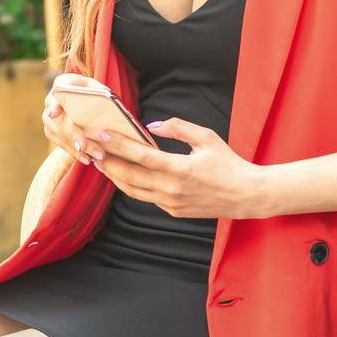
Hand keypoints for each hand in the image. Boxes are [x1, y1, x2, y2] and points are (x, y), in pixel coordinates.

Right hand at [41, 72, 114, 166]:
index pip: (58, 90)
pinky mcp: (50, 131)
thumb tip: (110, 110)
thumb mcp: (101, 90)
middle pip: (60, 118)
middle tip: (86, 146)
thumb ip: (103, 97)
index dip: (55, 102)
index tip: (54, 113)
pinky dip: (75, 152)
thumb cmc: (96, 94)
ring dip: (78, 147)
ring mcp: (48, 117)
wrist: (84, 100)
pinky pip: (61, 143)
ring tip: (97, 155)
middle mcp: (51, 100)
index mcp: (64, 83)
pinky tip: (88, 158)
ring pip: (60, 134)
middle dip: (75, 134)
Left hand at [90, 117, 270, 219]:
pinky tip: (123, 175)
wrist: (245, 196)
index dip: (119, 146)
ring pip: (133, 190)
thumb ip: (179, 128)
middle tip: (90, 148)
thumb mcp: (207, 138)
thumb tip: (154, 125)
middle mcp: (172, 189)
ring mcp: (171, 203)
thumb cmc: (228, 163)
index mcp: (181, 169)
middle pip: (130, 176)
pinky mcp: (173, 211)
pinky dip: (131, 185)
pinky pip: (146, 197)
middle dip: (107, 161)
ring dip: (114, 176)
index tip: (101, 135)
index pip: (141, 156)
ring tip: (100, 162)